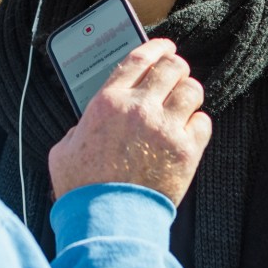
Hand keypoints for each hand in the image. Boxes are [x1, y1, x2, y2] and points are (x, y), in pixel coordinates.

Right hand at [48, 38, 211, 205]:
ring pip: (192, 90)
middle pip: (171, 68)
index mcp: (108, 102)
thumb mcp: (64, 150)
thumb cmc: (83, 189)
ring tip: (184, 102)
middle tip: (177, 73)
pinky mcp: (186, 151)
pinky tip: (189, 130)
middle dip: (177, 67)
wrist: (107, 220)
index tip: (165, 47)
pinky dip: (199, 123)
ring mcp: (166, 128)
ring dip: (190, 92)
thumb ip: (77, 130)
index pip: (138, 58)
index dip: (156, 47)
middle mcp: (139, 108)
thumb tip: (84, 127)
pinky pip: (203, 122)